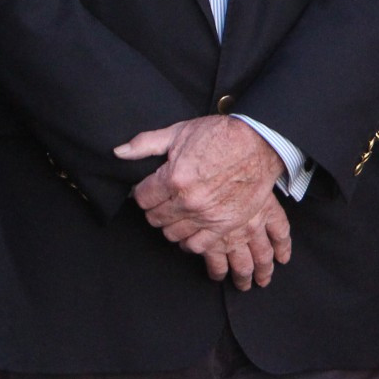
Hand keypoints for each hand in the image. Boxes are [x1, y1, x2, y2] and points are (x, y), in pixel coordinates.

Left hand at [115, 115, 290, 288]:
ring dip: (172, 224)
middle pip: (155, 219)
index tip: (150, 188)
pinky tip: (191, 227)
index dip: (144, 192)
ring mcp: (207, 217)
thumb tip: (118, 152)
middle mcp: (188, 202)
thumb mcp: (179, 132)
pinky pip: (196, 246)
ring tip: (178, 212)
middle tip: (164, 199)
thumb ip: (146, 144)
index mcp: (174, 178)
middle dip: (156, 208)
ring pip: (172, 235)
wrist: (260, 143)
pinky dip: (190, 240)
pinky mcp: (224, 226)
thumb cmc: (220, 135)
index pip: (142, 199)